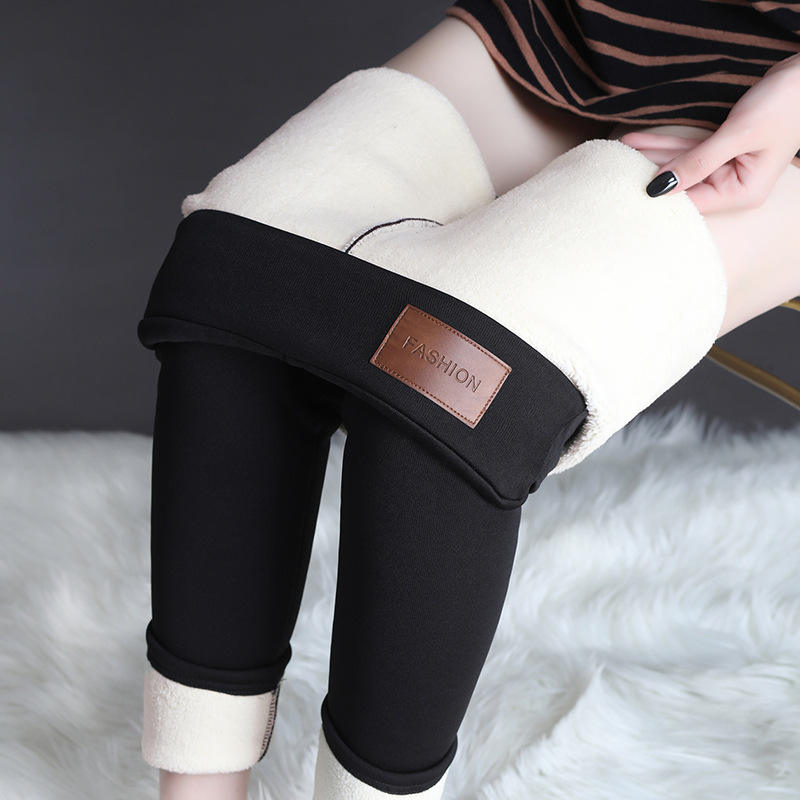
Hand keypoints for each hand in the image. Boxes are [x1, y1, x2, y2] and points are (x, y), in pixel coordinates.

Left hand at [618, 52, 799, 213]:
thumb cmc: (784, 105)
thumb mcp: (736, 136)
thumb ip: (696, 162)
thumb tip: (658, 188)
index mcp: (741, 193)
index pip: (690, 203)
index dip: (659, 196)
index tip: (627, 191)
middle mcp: (733, 186)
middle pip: (682, 185)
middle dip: (649, 173)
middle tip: (615, 167)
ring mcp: (727, 168)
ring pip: (681, 165)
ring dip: (652, 155)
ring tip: (620, 149)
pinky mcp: (722, 150)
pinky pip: (689, 150)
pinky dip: (666, 144)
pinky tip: (638, 141)